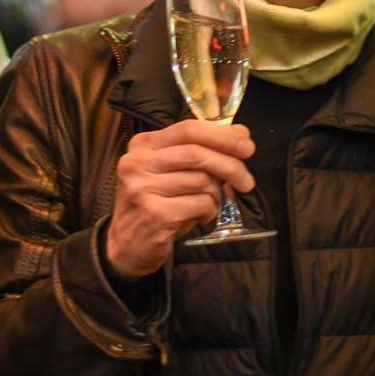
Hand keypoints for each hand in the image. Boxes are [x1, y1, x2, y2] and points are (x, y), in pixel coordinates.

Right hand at [106, 120, 255, 277]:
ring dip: (216, 195)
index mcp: (143, 145)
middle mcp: (138, 162)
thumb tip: (240, 135)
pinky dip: (208, 211)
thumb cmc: (157, 204)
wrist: (126, 246)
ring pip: (201, 181)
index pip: (188, 129)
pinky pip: (199, 204)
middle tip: (247, 180)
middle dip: (230, 165)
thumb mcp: (172, 171)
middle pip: (197, 154)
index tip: (247, 145)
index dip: (222, 135)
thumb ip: (200, 151)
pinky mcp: (154, 213)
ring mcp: (143, 188)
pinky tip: (201, 217)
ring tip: (209, 204)